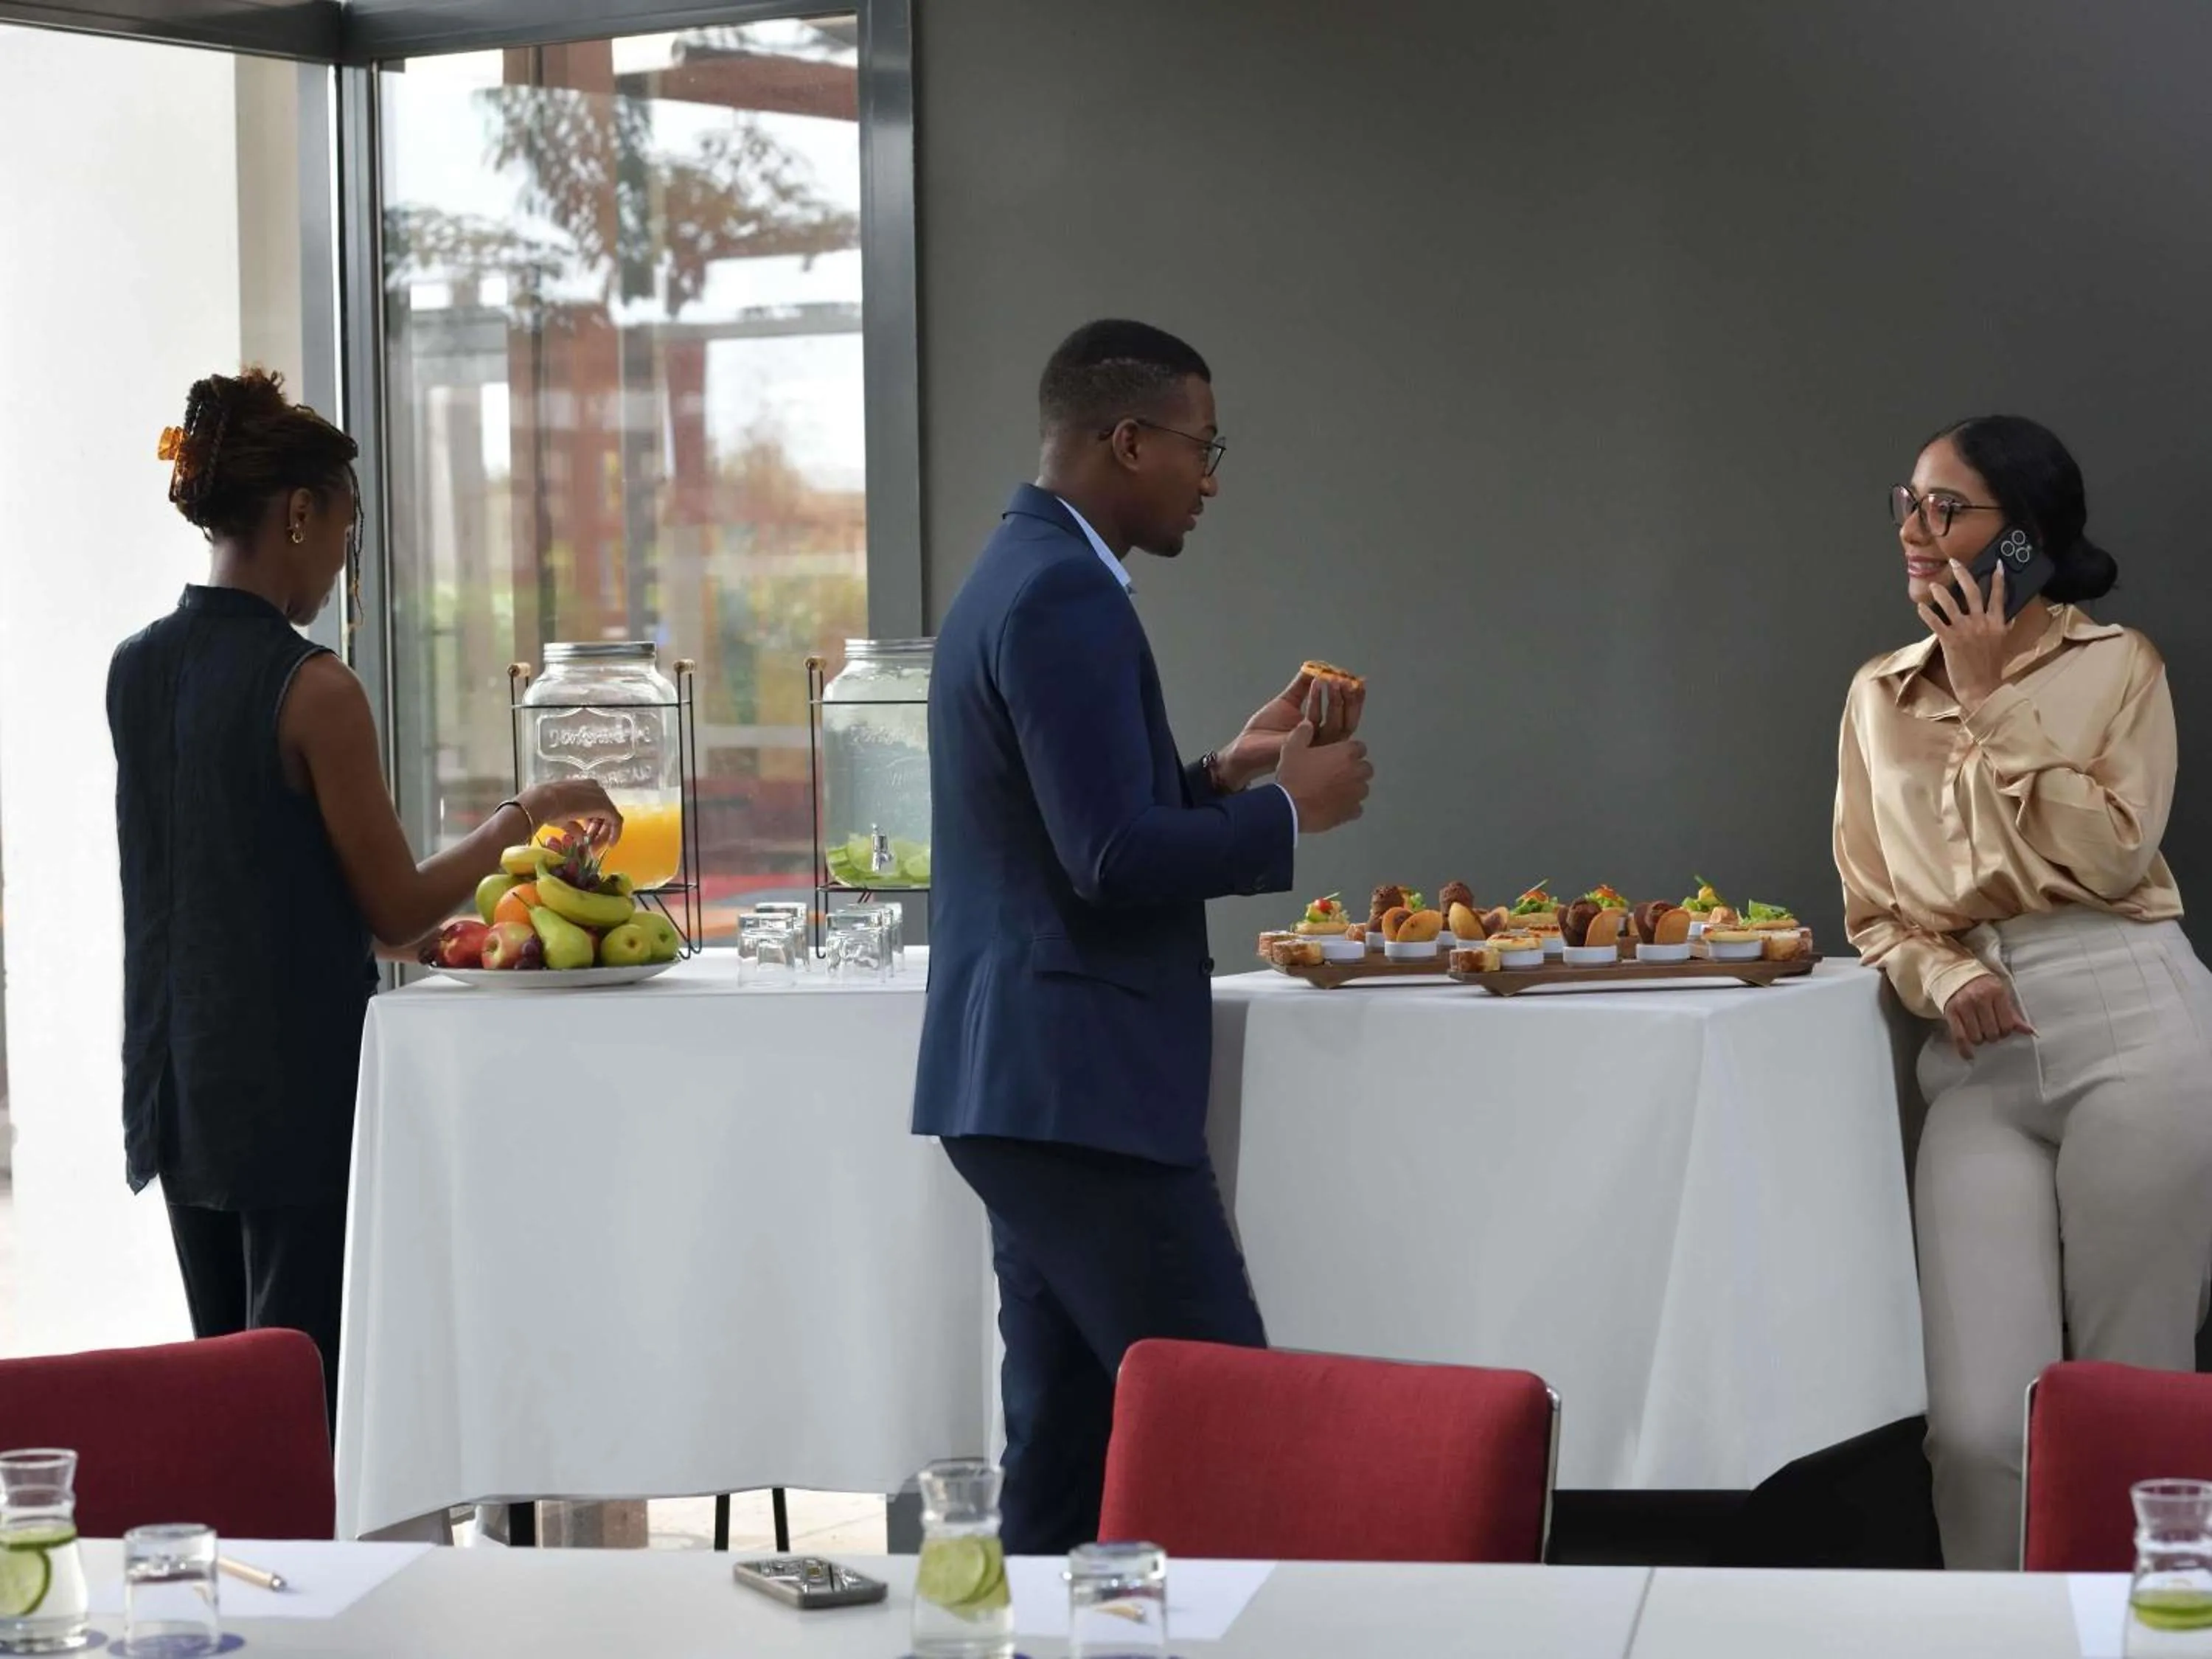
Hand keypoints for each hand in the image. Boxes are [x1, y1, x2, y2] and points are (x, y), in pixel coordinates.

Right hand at [516, 780, 624, 849]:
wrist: (543, 802)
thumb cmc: (547, 808)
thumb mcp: (563, 819)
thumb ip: (575, 828)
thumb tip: (582, 839)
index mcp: (584, 787)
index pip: (595, 808)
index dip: (593, 825)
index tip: (589, 839)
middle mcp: (595, 788)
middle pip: (604, 813)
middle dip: (599, 832)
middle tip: (592, 847)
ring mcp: (601, 796)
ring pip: (610, 817)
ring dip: (603, 835)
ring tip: (593, 848)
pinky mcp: (605, 805)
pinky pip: (616, 821)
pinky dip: (614, 833)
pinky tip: (610, 844)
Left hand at [1215, 668, 1364, 788]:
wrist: (1247, 744)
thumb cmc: (1267, 728)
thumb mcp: (1288, 701)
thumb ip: (1302, 686)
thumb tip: (1315, 667)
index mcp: (1323, 731)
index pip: (1346, 716)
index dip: (1355, 699)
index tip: (1357, 679)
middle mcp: (1323, 741)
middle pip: (1348, 722)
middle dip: (1351, 700)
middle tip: (1346, 680)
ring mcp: (1314, 746)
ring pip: (1336, 725)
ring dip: (1335, 700)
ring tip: (1331, 680)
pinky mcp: (1302, 745)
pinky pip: (1315, 723)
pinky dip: (1316, 702)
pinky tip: (1315, 685)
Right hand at [1274, 719, 1371, 833]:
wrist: (1289, 807)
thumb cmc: (1293, 775)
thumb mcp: (1291, 748)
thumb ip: (1302, 733)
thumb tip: (1308, 724)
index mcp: (1346, 753)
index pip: (1360, 747)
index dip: (1348, 752)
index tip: (1337, 756)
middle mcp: (1356, 772)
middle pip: (1365, 768)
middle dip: (1355, 770)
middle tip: (1336, 774)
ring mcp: (1356, 793)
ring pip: (1363, 789)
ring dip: (1353, 789)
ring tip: (1335, 792)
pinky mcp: (1351, 812)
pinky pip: (1356, 808)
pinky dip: (1349, 807)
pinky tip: (1335, 807)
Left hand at [1918, 560, 2008, 712]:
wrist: (1982, 688)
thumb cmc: (1992, 668)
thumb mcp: (2003, 644)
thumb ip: (2004, 628)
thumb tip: (2008, 617)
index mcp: (1997, 623)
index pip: (1998, 596)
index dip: (1997, 579)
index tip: (1995, 564)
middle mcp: (1982, 623)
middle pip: (1972, 592)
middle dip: (1963, 575)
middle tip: (1954, 563)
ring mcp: (1965, 630)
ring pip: (1951, 604)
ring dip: (1941, 592)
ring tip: (1933, 584)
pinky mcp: (1950, 640)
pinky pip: (1935, 622)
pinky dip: (1926, 613)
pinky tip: (1920, 607)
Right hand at [1942, 972, 2035, 1059]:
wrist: (1955, 972)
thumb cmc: (1981, 985)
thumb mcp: (1999, 993)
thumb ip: (2012, 1014)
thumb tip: (2030, 1032)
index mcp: (1996, 992)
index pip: (2007, 1024)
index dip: (2006, 1031)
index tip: (2001, 1029)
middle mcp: (1980, 998)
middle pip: (1992, 1032)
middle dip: (1993, 1036)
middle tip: (1989, 1030)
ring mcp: (1964, 1005)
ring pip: (1977, 1037)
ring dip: (1979, 1039)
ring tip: (1978, 1032)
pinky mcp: (1951, 1012)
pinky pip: (1959, 1036)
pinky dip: (1964, 1049)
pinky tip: (1969, 1055)